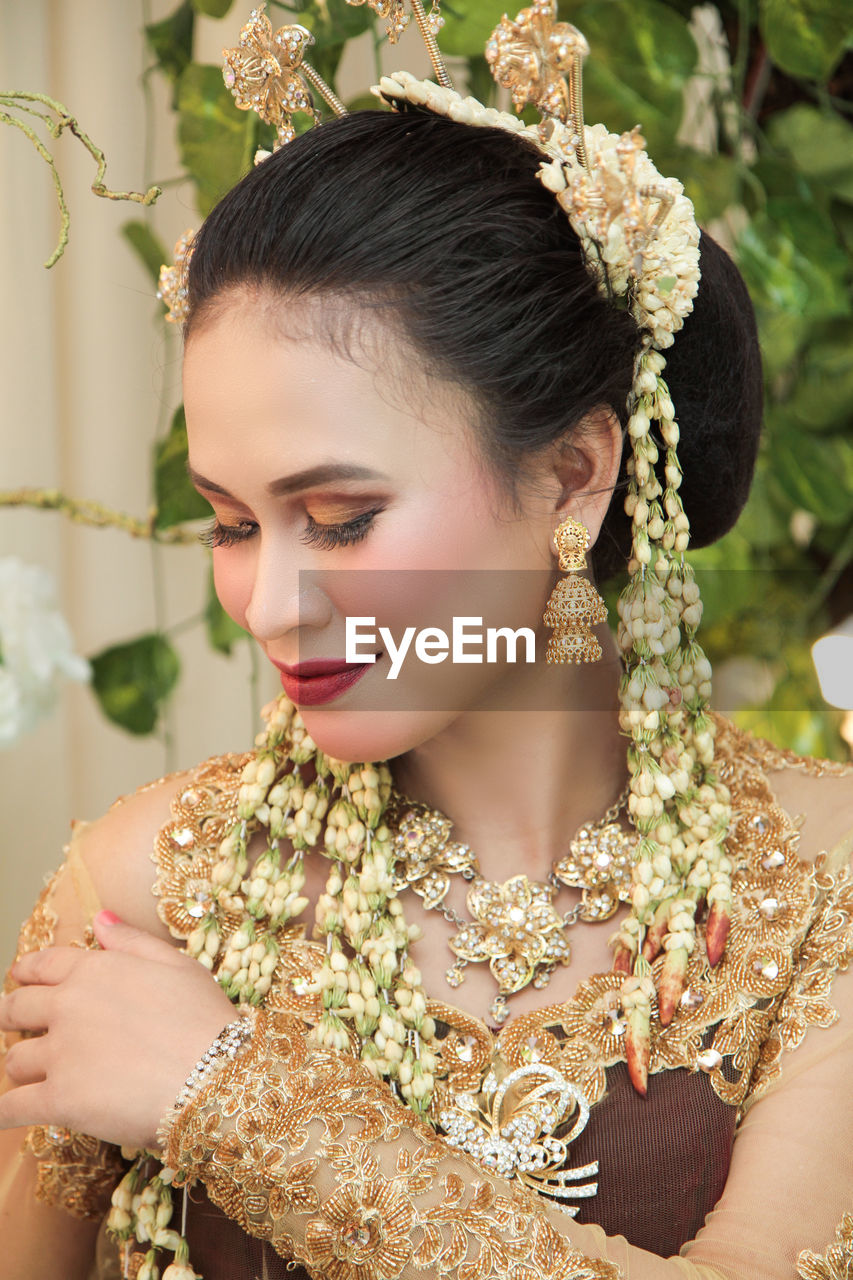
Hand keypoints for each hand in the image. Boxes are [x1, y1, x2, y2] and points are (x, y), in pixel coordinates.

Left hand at [0, 912, 237, 1149]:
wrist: (214, 1076)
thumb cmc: (205, 1020)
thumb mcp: (177, 967)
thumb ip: (132, 941)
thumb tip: (100, 919)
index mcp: (95, 970)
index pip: (42, 965)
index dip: (25, 973)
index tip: (19, 979)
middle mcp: (68, 1006)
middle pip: (16, 1009)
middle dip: (11, 1016)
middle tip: (13, 1024)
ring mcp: (60, 1053)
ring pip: (14, 1060)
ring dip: (20, 1066)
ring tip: (29, 1074)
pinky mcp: (58, 1099)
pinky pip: (12, 1107)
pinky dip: (4, 1113)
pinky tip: (4, 1116)